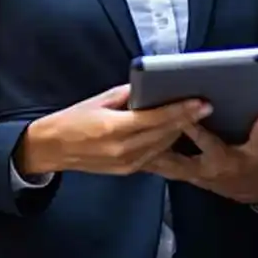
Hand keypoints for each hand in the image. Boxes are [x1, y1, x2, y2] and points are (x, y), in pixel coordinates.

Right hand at [14, 85, 211, 176]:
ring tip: (196, 116)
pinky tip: (177, 131)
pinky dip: (166, 142)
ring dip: (180, 131)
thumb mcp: (100, 100)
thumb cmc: (73, 119)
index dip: (181, 110)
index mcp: (114, 128)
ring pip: (162, 145)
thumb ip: (128, 95)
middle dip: (188, 120)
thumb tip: (151, 86)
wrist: (51, 149)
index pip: (156, 118)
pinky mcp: (127, 171)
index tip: (201, 102)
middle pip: (164, 133)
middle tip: (206, 106)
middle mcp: (122, 149)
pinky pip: (154, 156)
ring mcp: (125, 163)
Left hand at [145, 117, 257, 205]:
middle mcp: (201, 169)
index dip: (192, 126)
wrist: (256, 191)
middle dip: (157, 144)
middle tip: (140, 128)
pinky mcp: (187, 177)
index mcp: (220, 160)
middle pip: (174, 157)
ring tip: (129, 141)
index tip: (180, 112)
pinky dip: (151, 162)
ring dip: (148, 155)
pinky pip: (165, 170)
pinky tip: (136, 153)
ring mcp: (192, 176)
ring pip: (165, 166)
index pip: (203, 141)